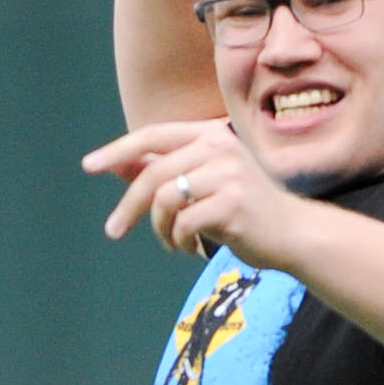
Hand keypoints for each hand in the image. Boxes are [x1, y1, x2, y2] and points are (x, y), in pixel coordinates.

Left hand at [83, 115, 309, 271]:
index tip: (89, 166)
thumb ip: (162, 171)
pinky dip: (180, 241)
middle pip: (153, 174)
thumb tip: (115, 164)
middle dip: (128, 207)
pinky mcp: (233, 203)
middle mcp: (218, 147)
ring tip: (171, 242)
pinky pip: (184, 223)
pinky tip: (191, 249)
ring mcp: (228, 174)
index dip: (118, 150)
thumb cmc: (243, 209)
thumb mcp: (201, 184)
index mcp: (209, 135)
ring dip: (160, 229)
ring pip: (165, 201)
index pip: (153, 136)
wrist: (293, 234)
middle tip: (113, 230)